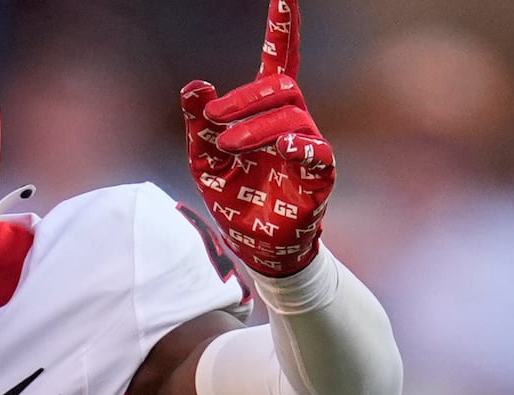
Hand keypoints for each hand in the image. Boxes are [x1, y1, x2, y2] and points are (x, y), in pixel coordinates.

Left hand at [180, 0, 334, 280]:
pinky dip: (301, 146)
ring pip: (293, 117)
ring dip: (256, 127)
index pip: (278, 60)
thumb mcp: (204, 158)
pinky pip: (319, 152)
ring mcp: (308, 148)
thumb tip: (194, 85)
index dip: (282, 29)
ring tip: (228, 147)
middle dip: (246, 98)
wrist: (252, 246)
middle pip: (282, 87)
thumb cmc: (234, 198)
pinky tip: (283, 147)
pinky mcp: (319, 177)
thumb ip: (198, 123)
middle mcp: (292, 123)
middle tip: (213, 120)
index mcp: (265, 113)